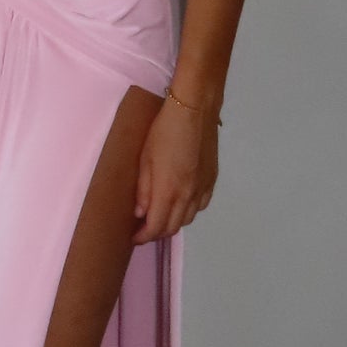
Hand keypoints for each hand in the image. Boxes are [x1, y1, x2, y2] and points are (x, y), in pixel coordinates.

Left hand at [132, 96, 218, 244]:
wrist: (195, 109)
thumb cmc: (163, 130)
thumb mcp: (145, 157)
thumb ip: (143, 189)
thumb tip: (140, 213)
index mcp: (168, 191)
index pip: (156, 227)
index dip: (143, 237)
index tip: (133, 237)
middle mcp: (188, 196)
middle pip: (173, 227)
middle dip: (156, 232)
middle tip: (143, 228)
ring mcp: (203, 188)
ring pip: (189, 219)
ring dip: (173, 223)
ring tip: (160, 216)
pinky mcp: (212, 180)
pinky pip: (201, 206)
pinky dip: (189, 211)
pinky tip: (181, 203)